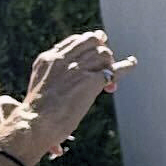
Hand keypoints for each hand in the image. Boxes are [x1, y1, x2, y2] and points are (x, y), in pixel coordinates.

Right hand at [3, 31, 132, 162]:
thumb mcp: (40, 90)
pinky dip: (125, 67)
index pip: (74, 41)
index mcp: (47, 59)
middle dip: (101, 51)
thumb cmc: (35, 117)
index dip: (89, 46)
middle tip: (105, 67)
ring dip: (110, 65)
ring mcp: (76, 68)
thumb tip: (62, 119)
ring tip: (110, 82)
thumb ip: (52, 83)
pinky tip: (131, 65)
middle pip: (91, 41)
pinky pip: (113, 70)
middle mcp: (62, 59)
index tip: (96, 54)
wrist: (34, 124)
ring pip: (104, 54)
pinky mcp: (89, 81)